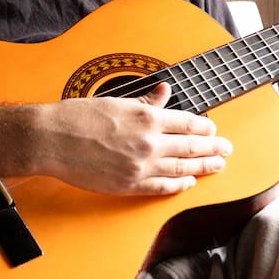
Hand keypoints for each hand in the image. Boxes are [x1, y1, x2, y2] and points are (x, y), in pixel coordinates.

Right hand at [33, 79, 231, 195]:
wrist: (51, 140)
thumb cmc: (77, 116)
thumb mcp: (115, 101)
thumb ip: (144, 101)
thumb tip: (165, 92)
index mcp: (146, 118)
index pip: (186, 123)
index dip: (203, 127)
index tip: (213, 129)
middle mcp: (148, 143)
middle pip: (190, 147)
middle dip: (213, 148)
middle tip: (227, 149)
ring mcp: (140, 166)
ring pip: (181, 168)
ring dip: (203, 167)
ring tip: (217, 166)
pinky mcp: (128, 185)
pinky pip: (161, 187)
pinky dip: (178, 185)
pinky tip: (188, 182)